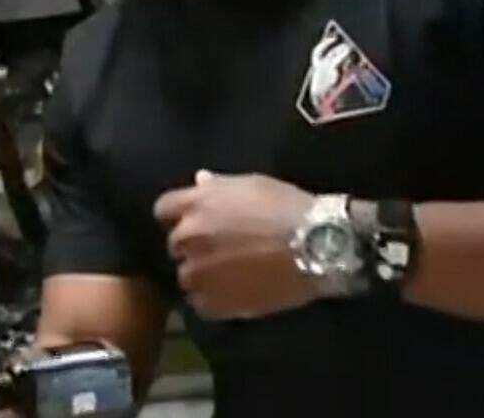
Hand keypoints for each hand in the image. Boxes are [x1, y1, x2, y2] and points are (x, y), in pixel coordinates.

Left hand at [153, 170, 315, 319]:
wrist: (320, 246)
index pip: (163, 209)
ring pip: (186, 276)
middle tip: (220, 251)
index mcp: (196, 204)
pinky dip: (213, 301)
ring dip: (202, 276)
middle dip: (193, 247)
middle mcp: (190, 236)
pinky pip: (201, 304)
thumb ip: (219, 186)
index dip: (178, 216)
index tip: (194, 222)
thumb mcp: (252, 185)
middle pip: (175, 244)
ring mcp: (200, 271)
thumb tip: (199, 181)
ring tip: (230, 277)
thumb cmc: (288, 208)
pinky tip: (235, 295)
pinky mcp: (216, 300)